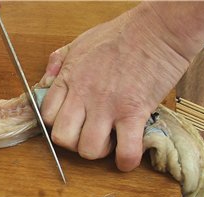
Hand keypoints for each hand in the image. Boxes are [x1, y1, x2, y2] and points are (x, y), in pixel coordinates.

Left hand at [40, 4, 190, 171]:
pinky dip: (126, 160)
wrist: (158, 29)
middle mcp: (84, 95)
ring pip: (88, 150)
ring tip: (109, 141)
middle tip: (87, 135)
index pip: (46, 116)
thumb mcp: (79, 42)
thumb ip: (58, 62)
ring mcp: (108, 106)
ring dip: (98, 152)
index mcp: (69, 79)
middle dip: (73, 143)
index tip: (71, 123)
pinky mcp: (134, 113)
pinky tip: (127, 156)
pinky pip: (126, 150)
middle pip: (62, 138)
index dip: (57, 125)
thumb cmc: (120, 34)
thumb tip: (45, 82)